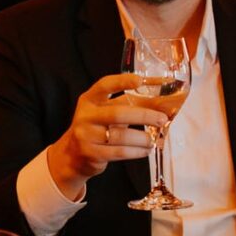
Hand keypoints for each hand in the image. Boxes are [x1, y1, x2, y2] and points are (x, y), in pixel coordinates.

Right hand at [43, 72, 159, 194]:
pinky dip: (137, 151)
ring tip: (153, 139)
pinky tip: (145, 150)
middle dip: (144, 115)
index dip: (122, 81)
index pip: (105, 85)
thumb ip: (130, 105)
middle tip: (162, 119)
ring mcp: (87, 136)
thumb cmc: (97, 129)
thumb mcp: (107, 112)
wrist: (73, 155)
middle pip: (118, 113)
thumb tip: (162, 102)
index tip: (140, 80)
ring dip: (142, 138)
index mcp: (89, 100)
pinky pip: (120, 152)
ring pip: (121, 136)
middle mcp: (85, 116)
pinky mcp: (92, 154)